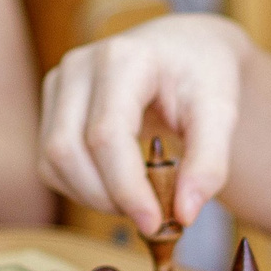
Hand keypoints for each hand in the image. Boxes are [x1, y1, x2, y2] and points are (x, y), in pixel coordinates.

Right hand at [37, 13, 248, 231]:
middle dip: (107, 197)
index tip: (155, 223)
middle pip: (68, 150)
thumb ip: (210, 162)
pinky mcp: (52, 103)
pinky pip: (50, 162)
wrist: (184, 48)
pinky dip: (81, 187)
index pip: (106, 135)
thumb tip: (184, 214)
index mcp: (123, 58)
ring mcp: (59, 82)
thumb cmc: (203, 74)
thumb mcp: (221, 111)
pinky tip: (117, 185)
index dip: (126, 187)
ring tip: (138, 199)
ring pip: (52, 160)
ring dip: (92, 197)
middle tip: (150, 217)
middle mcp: (79, 65)